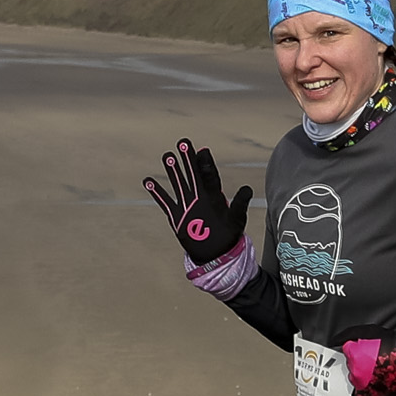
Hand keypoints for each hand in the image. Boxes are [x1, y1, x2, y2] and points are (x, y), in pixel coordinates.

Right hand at [147, 141, 251, 268]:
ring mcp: (187, 205)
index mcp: (214, 195)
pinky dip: (157, 193)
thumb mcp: (236, 219)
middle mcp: (199, 196)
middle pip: (192, 174)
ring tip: (168, 155)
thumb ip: (239, 203)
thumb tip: (247, 189)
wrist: (216, 253)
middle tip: (183, 142)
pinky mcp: (177, 216)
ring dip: (173, 171)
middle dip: (188, 159)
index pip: (209, 175)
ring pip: (179, 183)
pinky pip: (165, 202)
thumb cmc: (229, 234)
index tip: (202, 150)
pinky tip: (148, 181)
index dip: (206, 163)